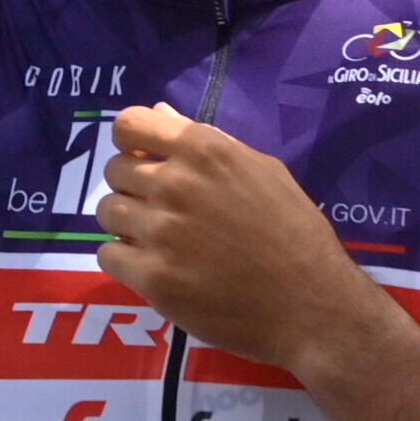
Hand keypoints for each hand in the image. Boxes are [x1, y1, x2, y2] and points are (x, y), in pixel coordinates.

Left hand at [94, 106, 395, 379]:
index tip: (143, 160)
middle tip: (159, 208)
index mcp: (204, 151)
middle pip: (115, 171)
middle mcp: (176, 184)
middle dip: (132, 186)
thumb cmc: (296, 233)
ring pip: (107, 212)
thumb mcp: (263, 171)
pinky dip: (124, 260)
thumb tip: (160, 114)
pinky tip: (153, 266)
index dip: (131, 143)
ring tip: (156, 239)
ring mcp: (161, 232)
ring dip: (126, 223)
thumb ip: (207, 143)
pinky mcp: (153, 278)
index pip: (129, 125)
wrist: (312, 305)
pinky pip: (108, 255)